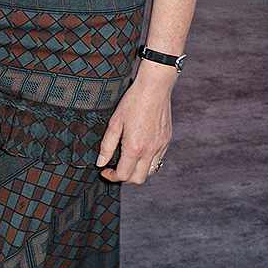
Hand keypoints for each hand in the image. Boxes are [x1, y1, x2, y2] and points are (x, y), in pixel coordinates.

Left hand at [96, 65, 173, 185]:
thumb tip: (100, 162)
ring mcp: (161, 146)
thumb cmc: (133, 102)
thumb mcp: (114, 122)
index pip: (124, 175)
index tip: (105, 170)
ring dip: (138, 171)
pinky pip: (158, 160)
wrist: (154, 88)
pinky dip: (148, 161)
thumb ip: (107, 146)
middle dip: (125, 178)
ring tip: (128, 161)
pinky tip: (140, 150)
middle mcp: (150, 150)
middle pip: (139, 179)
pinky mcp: (167, 141)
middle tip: (116, 169)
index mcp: (135, 147)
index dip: (112, 177)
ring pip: (151, 172)